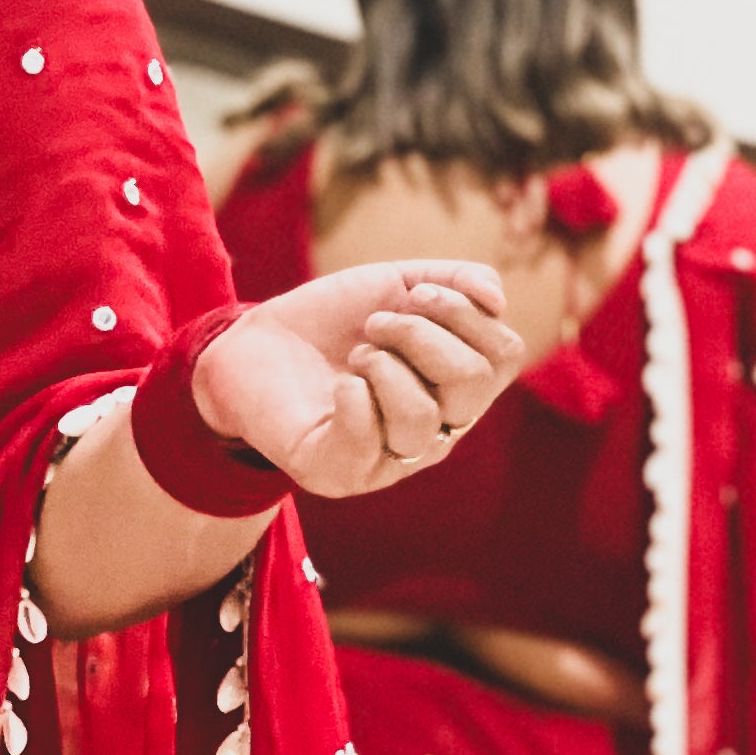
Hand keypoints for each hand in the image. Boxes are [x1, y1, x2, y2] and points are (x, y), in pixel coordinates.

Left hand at [193, 258, 522, 501]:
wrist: (252, 344)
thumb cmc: (332, 321)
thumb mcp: (398, 284)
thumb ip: (458, 280)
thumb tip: (498, 299)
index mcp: (457, 389)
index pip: (503, 357)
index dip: (465, 314)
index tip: (415, 293)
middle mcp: (435, 432)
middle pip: (472, 384)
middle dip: (422, 335)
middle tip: (375, 324)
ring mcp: (389, 461)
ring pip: (424, 418)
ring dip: (384, 366)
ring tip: (355, 354)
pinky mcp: (340, 474)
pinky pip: (370, 442)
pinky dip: (355, 398)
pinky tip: (338, 385)